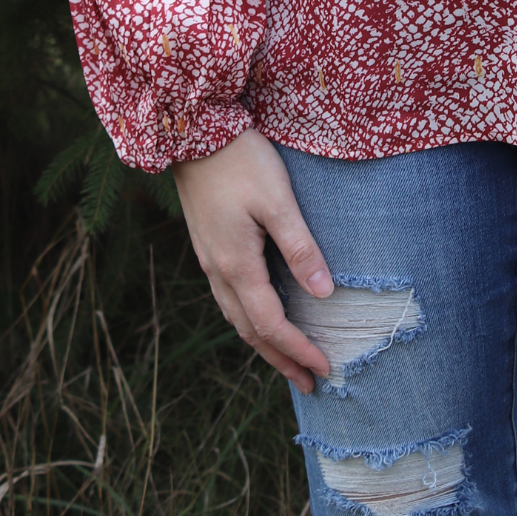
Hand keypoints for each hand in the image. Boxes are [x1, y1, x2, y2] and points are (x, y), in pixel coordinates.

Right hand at [172, 126, 333, 391]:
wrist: (192, 133)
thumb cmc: (240, 161)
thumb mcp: (277, 199)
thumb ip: (300, 246)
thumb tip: (324, 293)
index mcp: (237, 265)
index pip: (271, 324)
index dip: (298, 350)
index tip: (325, 367)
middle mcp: (219, 271)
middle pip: (251, 331)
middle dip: (280, 359)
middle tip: (309, 382)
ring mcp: (210, 259)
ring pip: (236, 317)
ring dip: (263, 343)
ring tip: (288, 360)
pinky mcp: (208, 245)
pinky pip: (230, 298)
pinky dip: (250, 319)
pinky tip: (261, 314)